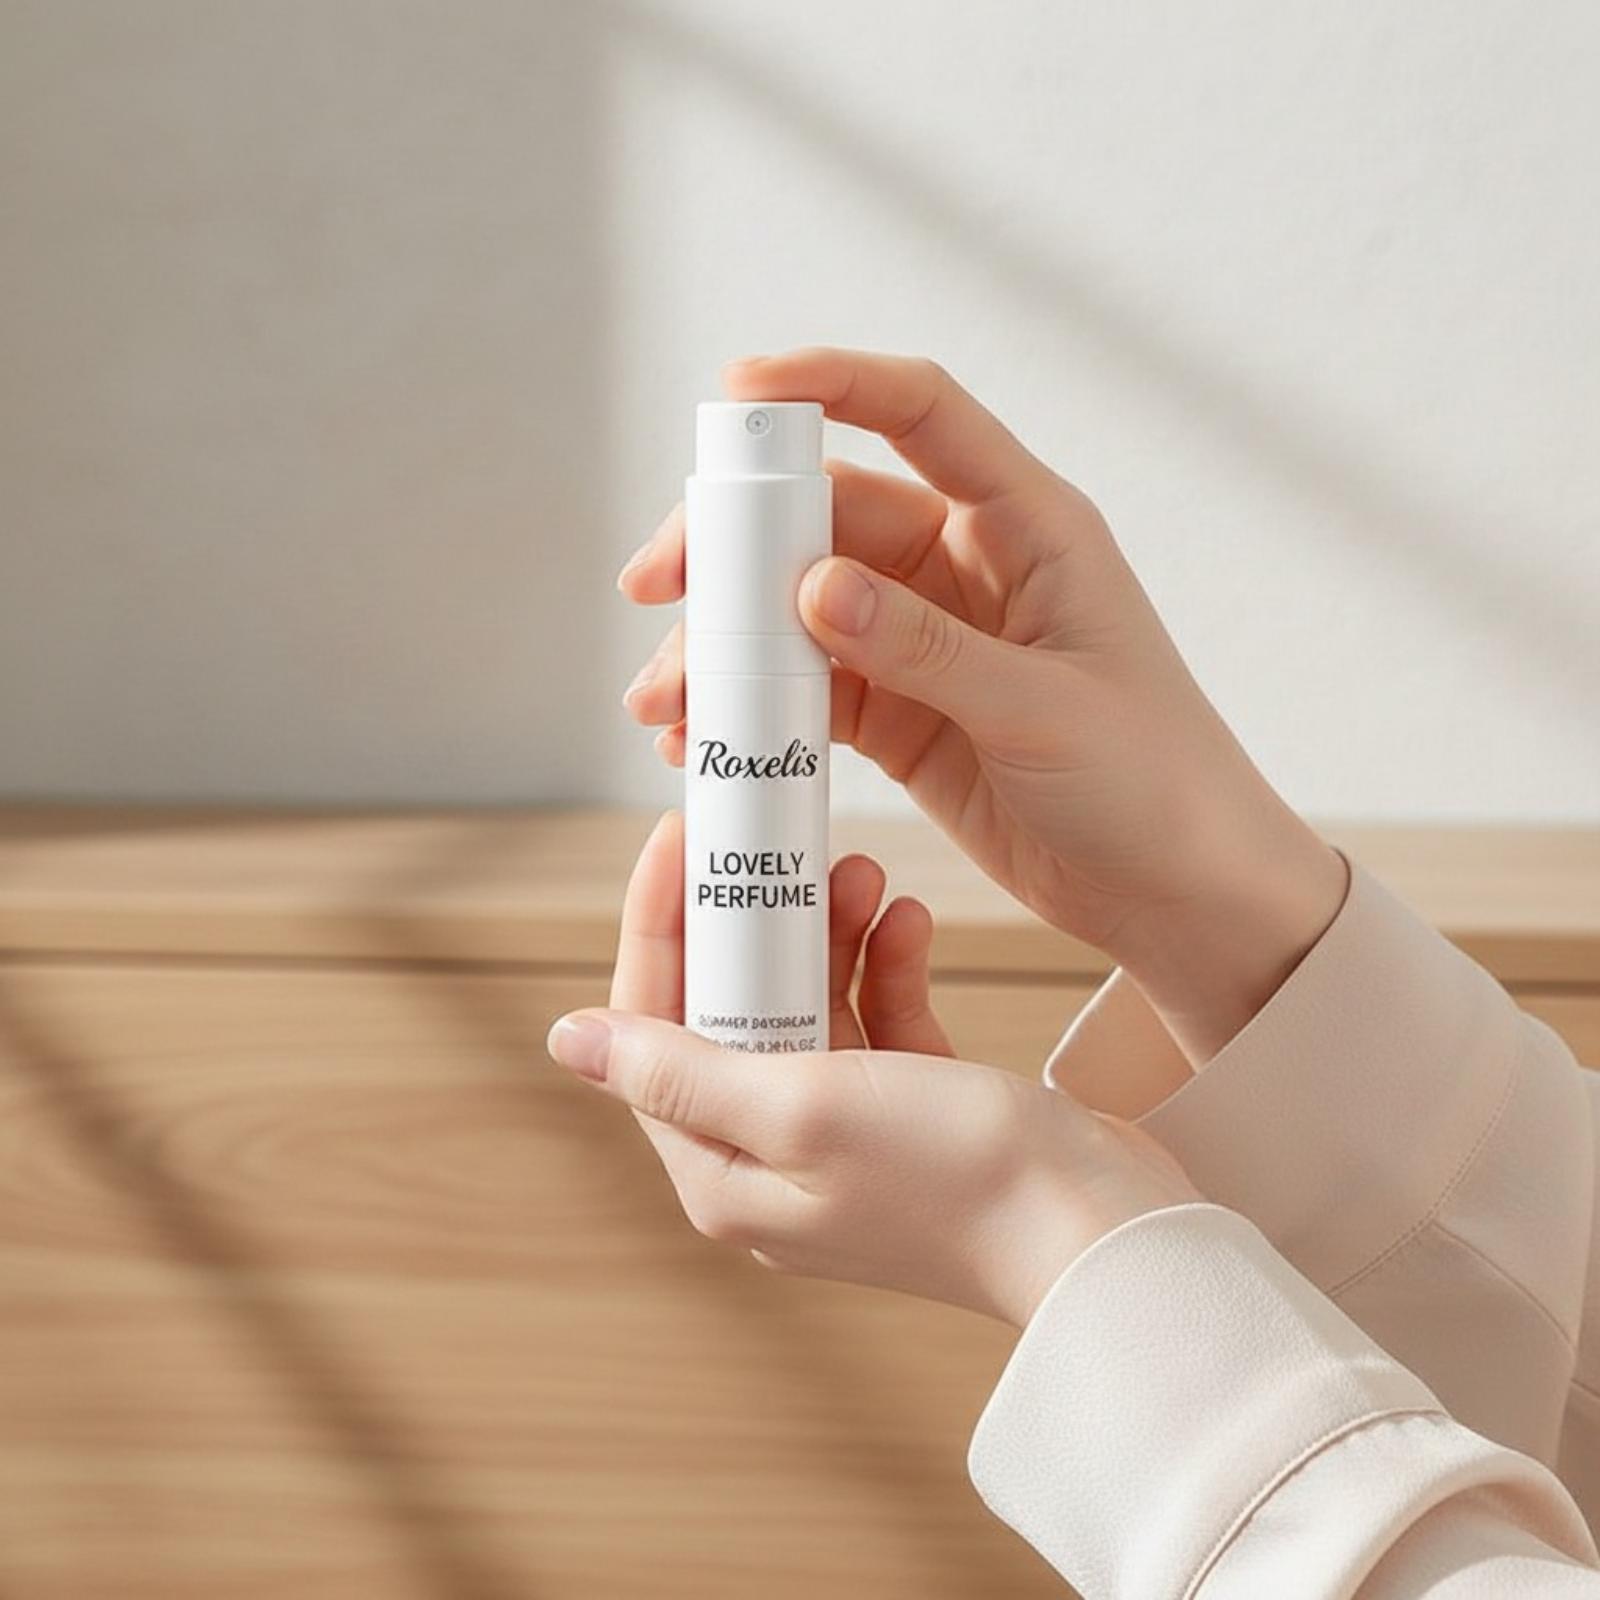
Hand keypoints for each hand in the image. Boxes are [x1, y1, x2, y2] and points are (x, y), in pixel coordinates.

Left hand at [545, 811, 1196, 1325]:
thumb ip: (680, 1070)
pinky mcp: (910, 1116)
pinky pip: (877, 1022)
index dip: (660, 926)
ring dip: (830, 936)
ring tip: (862, 874)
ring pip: (808, 1007)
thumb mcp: (802, 1107)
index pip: (653, 1029)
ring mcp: (845, 1139)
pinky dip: (888, 969)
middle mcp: (773, 1160)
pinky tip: (910, 921)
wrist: (1101, 1230)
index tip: (682, 838)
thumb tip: (567, 1039)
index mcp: (724, 1172)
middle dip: (756, 924)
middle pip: (731, 1012)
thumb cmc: (956, 1179)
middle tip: (781, 845)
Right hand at [620, 349, 1346, 1063]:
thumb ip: (926, 648)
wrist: (1182, 894)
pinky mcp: (904, 714)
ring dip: (729, 641)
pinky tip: (703, 738)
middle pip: (827, 516)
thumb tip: (810, 587)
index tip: (737, 392)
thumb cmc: (1157, 783)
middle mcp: (968, 568)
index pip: (923, 414)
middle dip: (734, 544)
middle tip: (656, 584)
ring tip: (665, 700)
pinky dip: (754, 707)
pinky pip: (811, 688)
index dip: (829, 384)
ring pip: (801, 607)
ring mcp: (929, 642)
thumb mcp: (1043, 710)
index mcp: (1027, 527)